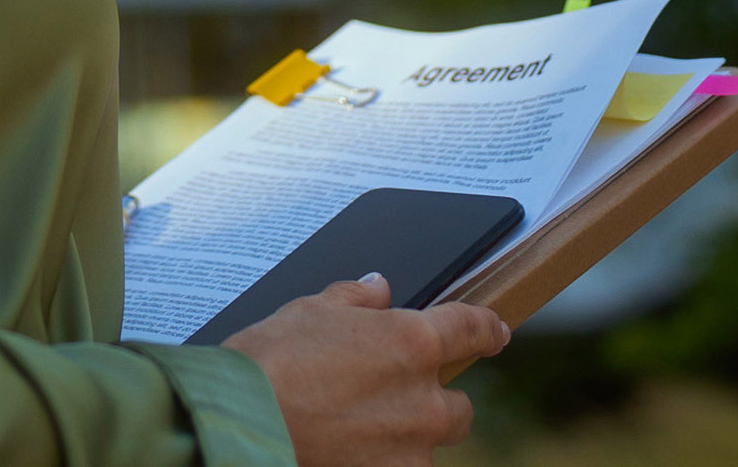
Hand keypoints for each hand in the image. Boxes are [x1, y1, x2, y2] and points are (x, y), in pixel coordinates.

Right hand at [223, 273, 510, 466]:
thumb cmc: (269, 362)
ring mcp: (410, 451)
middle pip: (458, 408)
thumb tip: (377, 289)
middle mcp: (424, 400)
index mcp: (413, 342)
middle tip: (391, 401)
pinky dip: (381, 463)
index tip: (496, 333)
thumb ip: (355, 298)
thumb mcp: (309, 311)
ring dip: (405, 441)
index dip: (488, 330)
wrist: (241, 426)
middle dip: (433, 404)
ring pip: (428, 449)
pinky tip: (346, 453)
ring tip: (355, 433)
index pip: (471, 329)